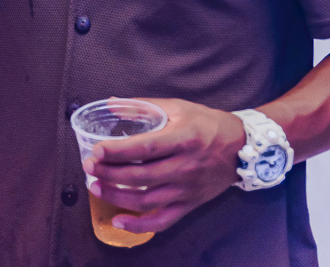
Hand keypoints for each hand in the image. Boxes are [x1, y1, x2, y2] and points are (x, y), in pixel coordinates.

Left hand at [83, 98, 244, 233]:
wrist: (242, 148)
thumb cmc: (206, 124)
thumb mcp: (178, 107)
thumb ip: (143, 106)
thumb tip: (110, 103)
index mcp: (183, 139)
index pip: (145, 148)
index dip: (118, 151)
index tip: (96, 151)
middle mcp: (185, 167)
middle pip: (140, 176)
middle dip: (109, 173)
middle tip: (88, 167)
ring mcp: (187, 189)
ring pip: (146, 200)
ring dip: (116, 196)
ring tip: (96, 187)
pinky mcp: (189, 204)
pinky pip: (163, 221)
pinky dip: (139, 226)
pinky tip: (119, 221)